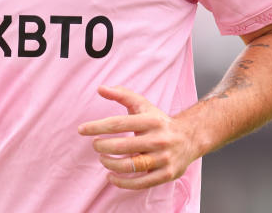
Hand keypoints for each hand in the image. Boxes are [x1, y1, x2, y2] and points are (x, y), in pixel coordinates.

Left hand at [77, 85, 194, 189]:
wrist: (189, 138)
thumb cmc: (158, 121)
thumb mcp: (143, 105)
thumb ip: (121, 95)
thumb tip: (100, 88)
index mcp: (151, 120)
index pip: (118, 124)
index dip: (97, 127)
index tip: (82, 130)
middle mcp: (158, 139)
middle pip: (122, 146)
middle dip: (102, 147)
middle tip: (95, 145)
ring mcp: (163, 158)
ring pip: (130, 166)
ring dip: (110, 164)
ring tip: (102, 159)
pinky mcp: (166, 174)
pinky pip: (141, 182)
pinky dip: (122, 182)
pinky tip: (111, 176)